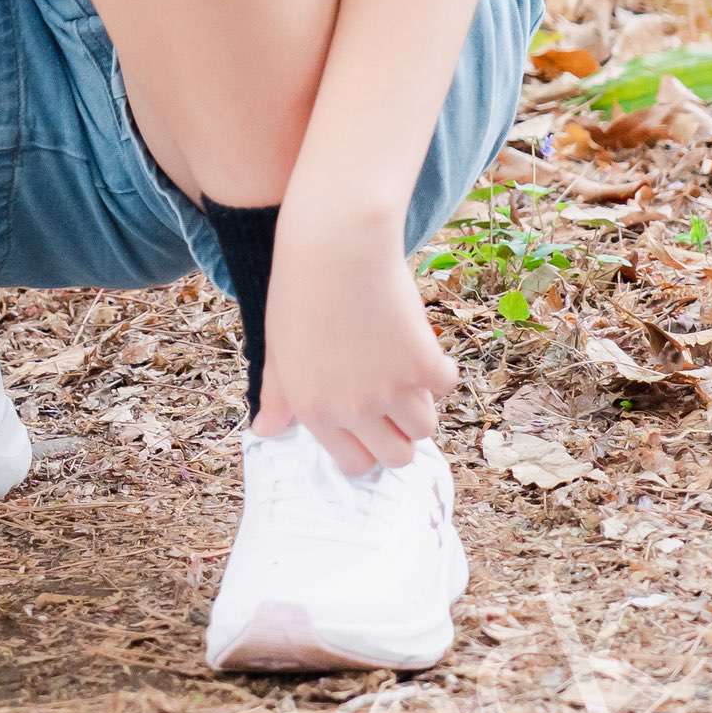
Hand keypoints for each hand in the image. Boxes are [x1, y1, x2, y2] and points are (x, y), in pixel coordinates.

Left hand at [254, 226, 455, 471]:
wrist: (334, 249)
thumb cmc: (298, 292)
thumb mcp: (277, 350)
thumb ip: (277, 397)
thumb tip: (266, 430)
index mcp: (314, 410)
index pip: (355, 463)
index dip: (364, 447)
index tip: (368, 428)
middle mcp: (354, 410)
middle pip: (398, 456)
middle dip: (398, 437)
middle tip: (392, 406)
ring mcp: (392, 390)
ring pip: (424, 428)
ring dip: (418, 405)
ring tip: (400, 371)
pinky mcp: (424, 365)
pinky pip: (445, 386)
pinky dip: (438, 370)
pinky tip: (417, 345)